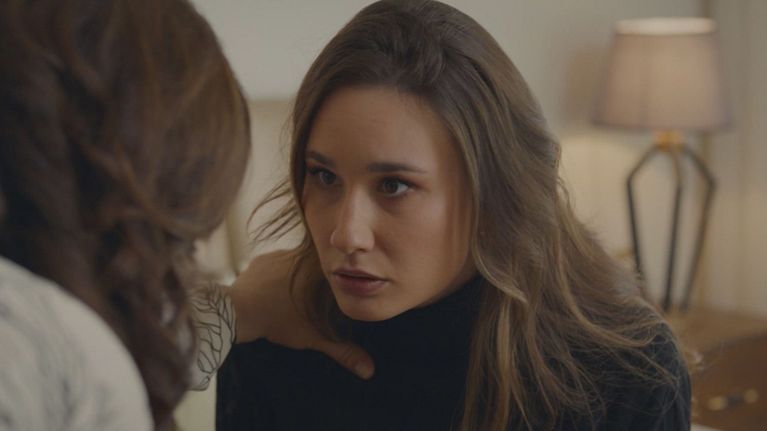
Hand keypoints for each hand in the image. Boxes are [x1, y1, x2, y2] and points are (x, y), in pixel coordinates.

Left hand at [226, 249, 374, 378]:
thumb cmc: (278, 320)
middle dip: (315, 281)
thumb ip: (343, 352)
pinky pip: (274, 265)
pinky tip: (273, 291)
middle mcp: (301, 255)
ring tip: (292, 298)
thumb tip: (369, 371)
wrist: (238, 311)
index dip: (336, 282)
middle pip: (316, 267)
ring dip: (295, 278)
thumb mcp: (314, 338)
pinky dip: (274, 277)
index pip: (336, 270)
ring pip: (295, 265)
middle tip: (312, 300)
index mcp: (318, 268)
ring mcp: (280, 255)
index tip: (333, 295)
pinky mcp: (261, 260)